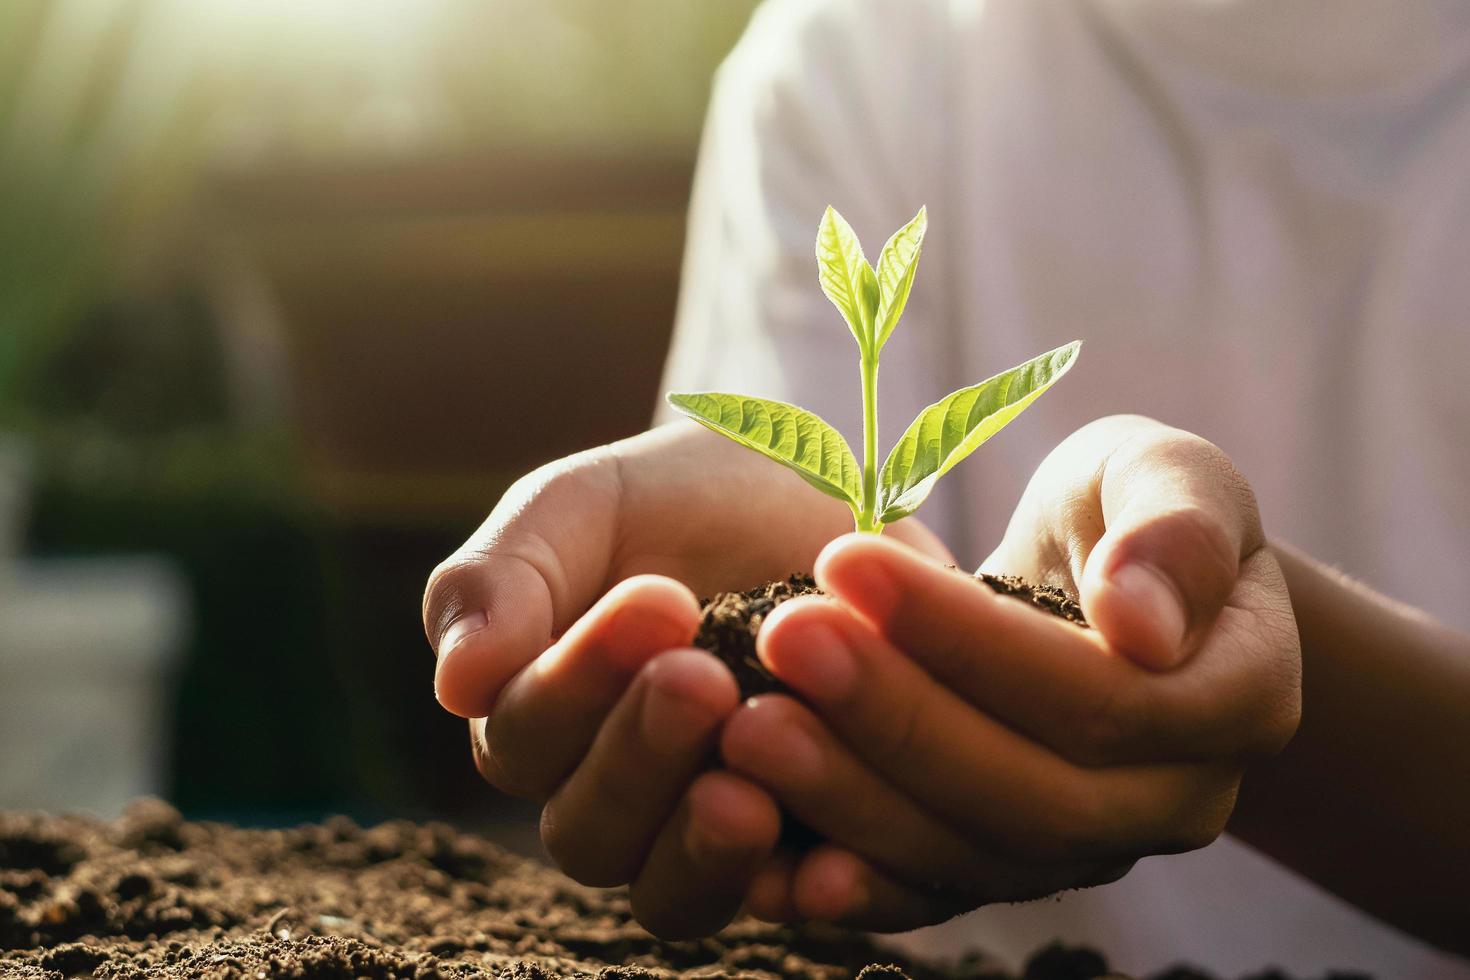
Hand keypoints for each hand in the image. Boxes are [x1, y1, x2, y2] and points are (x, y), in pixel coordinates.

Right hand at [421, 422, 947, 936]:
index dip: (579, 683)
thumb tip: (454, 685)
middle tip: (701, 677)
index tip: (662, 600)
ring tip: (748, 793)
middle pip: (588, 832)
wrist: (823, 497)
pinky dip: (798, 891)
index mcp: (539, 715)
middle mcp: (610, 791)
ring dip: (699, 849)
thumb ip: (502, 578)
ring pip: (668, 894)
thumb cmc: (683, 498)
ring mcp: (702, 830)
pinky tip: (826, 858)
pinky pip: (781, 902)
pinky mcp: (800, 846)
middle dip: (639, 757)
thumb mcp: (584, 506)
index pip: (524, 739)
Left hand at [720, 415, 1300, 929]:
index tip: (843, 558)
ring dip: (853, 797)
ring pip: (975, 855)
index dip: (967, 638)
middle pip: (1032, 793)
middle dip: (895, 716)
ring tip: (747, 725)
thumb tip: (1142, 625)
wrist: (1105, 585)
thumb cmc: (1129, 509)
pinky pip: (938, 895)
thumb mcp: (1168, 472)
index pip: (1099, 694)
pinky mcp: (1016, 870)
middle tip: (780, 638)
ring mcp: (1095, 850)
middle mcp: (1178, 799)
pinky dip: (857, 883)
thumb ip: (1176, 528)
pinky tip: (773, 862)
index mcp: (1238, 697)